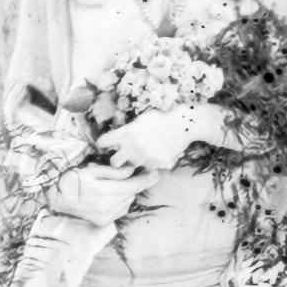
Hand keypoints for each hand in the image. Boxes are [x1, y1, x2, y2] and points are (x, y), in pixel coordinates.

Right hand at [43, 162, 152, 224]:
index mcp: (104, 191)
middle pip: (132, 193)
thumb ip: (114, 171)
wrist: (57, 200)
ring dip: (127, 193)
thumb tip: (132, 170)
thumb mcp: (91, 170)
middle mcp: (108, 206)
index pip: (134, 185)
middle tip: (133, 174)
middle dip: (134, 184)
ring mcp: (106, 216)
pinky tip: (111, 196)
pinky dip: (121, 202)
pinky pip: (121, 210)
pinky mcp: (104, 221)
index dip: (147, 179)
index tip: (156, 173)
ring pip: (128, 202)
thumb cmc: (72, 181)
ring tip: (115, 186)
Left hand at [98, 103, 229, 172]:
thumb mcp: (141, 119)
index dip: (103, 144)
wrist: (183, 126)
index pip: (103, 142)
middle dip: (116, 161)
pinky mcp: (155, 165)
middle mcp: (131, 147)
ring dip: (136, 161)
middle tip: (121, 158)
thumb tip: (119, 137)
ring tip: (146, 152)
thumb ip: (128, 129)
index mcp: (125, 133)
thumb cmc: (162, 118)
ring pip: (132, 165)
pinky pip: (148, 168)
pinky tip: (158, 154)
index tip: (106, 145)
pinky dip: (151, 164)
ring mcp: (143, 158)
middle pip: (113, 162)